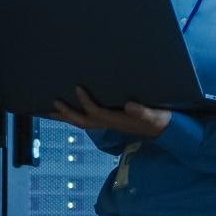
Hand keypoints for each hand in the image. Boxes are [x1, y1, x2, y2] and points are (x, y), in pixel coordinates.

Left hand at [51, 85, 171, 137]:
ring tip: (51, 109)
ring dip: (66, 116)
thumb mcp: (155, 115)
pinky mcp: (109, 121)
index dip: (85, 101)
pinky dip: (75, 115)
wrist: (163, 128)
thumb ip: (143, 112)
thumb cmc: (159, 119)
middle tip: (52, 103)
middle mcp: (108, 124)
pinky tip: (68, 109)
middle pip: (82, 122)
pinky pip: (87, 120)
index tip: (77, 87)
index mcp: (117, 120)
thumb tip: (130, 106)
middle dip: (66, 114)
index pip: (96, 112)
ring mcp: (107, 124)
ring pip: (82, 122)